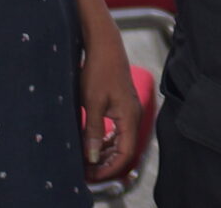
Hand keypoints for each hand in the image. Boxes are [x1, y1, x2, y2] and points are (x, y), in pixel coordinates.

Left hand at [77, 35, 141, 181]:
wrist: (104, 46)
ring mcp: (129, 111)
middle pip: (124, 149)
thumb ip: (92, 130)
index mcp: (130, 116)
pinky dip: (106, 140)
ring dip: (105, 152)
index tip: (93, 175)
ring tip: (87, 160)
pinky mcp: (123, 106)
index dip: (110, 168)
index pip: (125, 153)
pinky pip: (118, 130)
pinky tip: (92, 143)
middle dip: (106, 163)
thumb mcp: (92, 103)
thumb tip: (91, 156)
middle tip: (87, 171)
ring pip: (121, 141)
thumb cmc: (99, 70)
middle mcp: (134, 115)